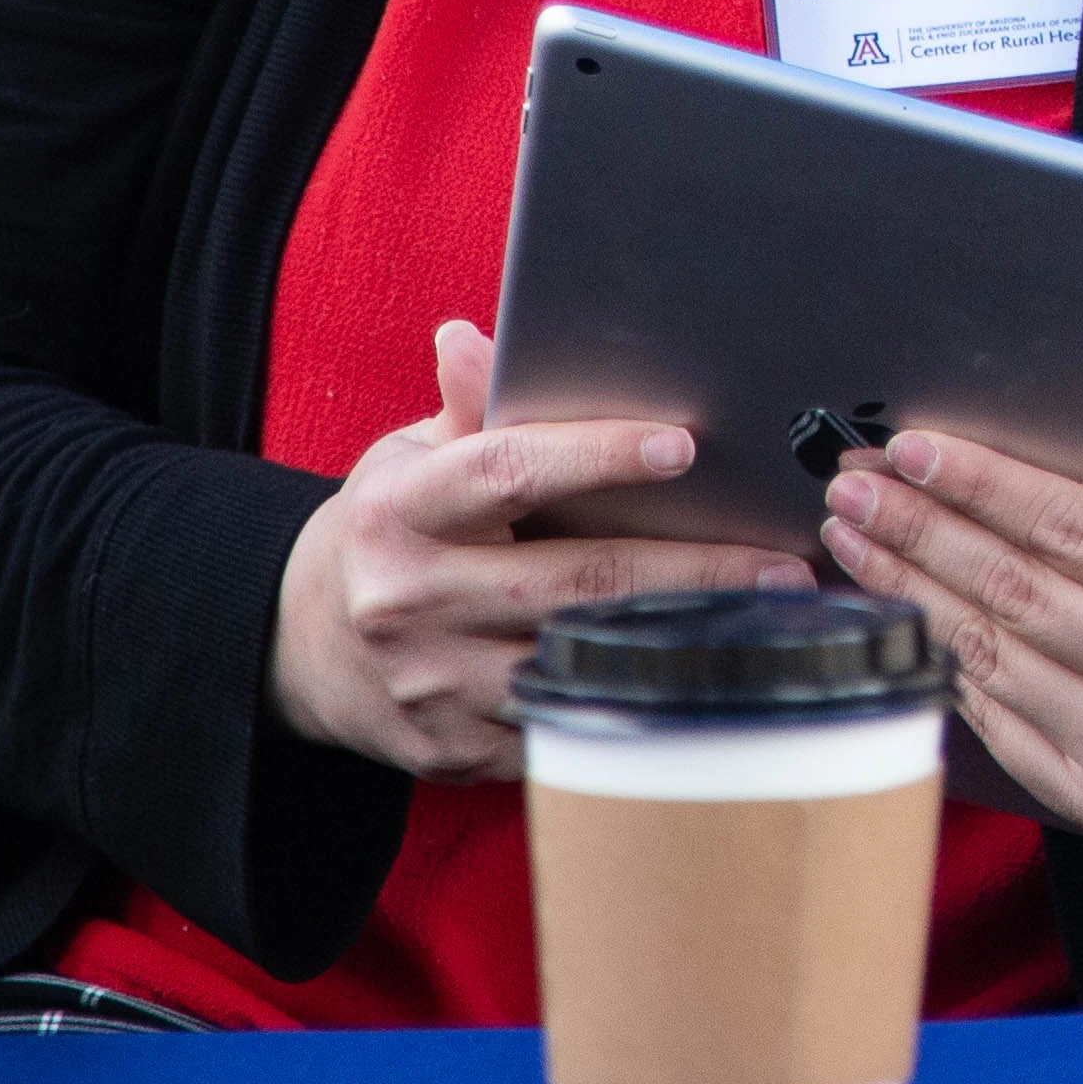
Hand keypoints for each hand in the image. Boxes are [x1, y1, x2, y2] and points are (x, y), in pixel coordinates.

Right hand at [266, 320, 811, 781]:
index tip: (684, 445)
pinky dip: (633, 701)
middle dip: (694, 572)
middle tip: (782, 564)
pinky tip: (696, 680)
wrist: (300, 646)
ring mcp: (432, 681)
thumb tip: (475, 335)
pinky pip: (562, 723)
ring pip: (582, 661)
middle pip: (577, 580)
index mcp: (399, 510)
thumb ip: (466, 411)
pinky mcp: (451, 747)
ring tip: (768, 622)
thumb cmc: (388, 532)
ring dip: (681, 645)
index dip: (599, 455)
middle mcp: (410, 597)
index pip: (510, 470)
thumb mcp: (409, 461)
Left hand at [819, 423, 1082, 866]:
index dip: (990, 486)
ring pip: (992, 654)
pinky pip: (996, 719)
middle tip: (855, 486)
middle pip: (1019, 589)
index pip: (1082, 530)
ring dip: (912, 591)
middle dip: (924, 529)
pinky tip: (902, 614)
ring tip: (855, 540)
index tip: (919, 449)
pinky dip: (941, 660)